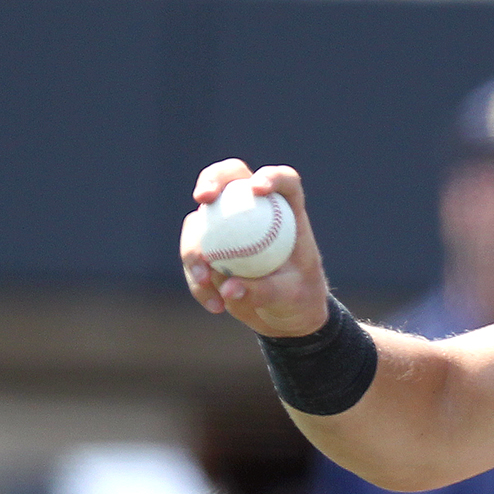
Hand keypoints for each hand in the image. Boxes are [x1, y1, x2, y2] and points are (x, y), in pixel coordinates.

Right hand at [179, 160, 330, 337]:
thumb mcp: (290, 298)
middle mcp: (254, 208)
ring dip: (194, 246)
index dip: (271, 176)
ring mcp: (228, 224)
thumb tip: (228, 288)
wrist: (283, 316)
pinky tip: (214, 303)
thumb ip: (264, 291)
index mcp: (287, 211)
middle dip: (212, 179)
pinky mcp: (208, 245)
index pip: (284, 181)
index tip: (258, 190)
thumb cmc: (299, 299)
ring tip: (205, 279)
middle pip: (230, 178)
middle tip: (203, 198)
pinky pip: (194, 255)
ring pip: (200, 219)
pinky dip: (199, 280)